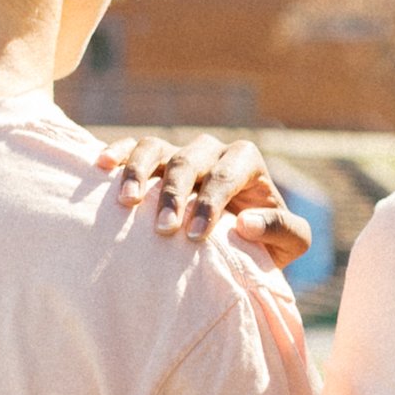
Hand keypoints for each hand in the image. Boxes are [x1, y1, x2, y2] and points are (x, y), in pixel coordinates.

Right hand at [99, 130, 312, 263]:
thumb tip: (246, 223)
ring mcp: (180, 154)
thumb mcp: (292, 244)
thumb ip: (282, 230)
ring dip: (139, 172)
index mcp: (246, 163)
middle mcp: (213, 152)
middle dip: (176, 194)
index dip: (210, 203)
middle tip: (165, 231)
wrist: (242, 246)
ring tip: (127, 203)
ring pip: (156, 148)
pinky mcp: (155, 163)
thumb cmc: (267, 244)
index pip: (226, 175)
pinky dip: (119, 153)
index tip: (195, 237)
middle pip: (189, 160)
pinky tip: (102, 166)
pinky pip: (134, 147)